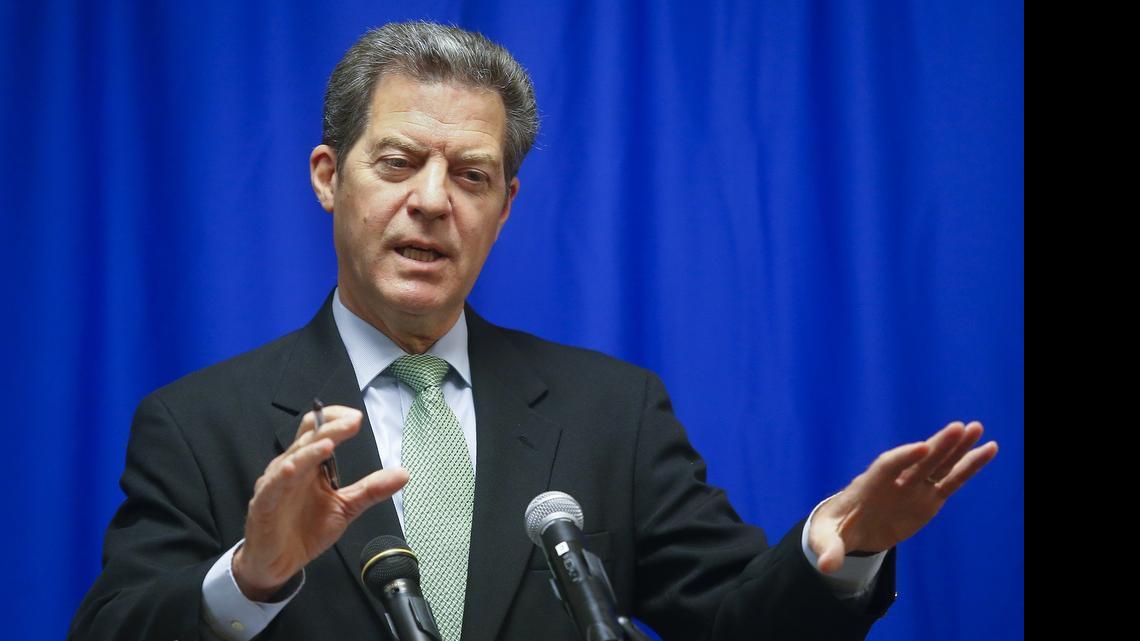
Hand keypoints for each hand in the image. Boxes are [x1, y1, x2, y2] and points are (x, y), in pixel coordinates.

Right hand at [232, 406, 409, 600]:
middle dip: (331, 428)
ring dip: (310, 450)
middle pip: (308, 439)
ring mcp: (275, 485)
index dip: (333, 419)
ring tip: (329, 442)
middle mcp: (291, 468)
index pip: (317, 430)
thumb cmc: (305, 531)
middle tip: (353, 422)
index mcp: (309, 465)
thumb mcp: (346, 507)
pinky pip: (272, 487)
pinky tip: (294, 470)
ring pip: (292, 459)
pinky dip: (283, 477)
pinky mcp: (263, 505)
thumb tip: (403, 473)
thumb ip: (371, 489)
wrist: (279, 564)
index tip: (356, 418)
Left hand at [809, 421, 997, 573]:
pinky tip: (988, 449)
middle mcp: (894, 482)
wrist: (848, 529)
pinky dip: (968, 467)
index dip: (902, 458)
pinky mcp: (928, 499)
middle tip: (960, 428)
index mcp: (868, 486)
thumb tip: (826, 566)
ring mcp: (913, 488)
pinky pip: (951, 481)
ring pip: (937, 465)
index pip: (886, 467)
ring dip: (957, 448)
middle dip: (937, 445)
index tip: (921, 448)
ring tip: (978, 429)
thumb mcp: (825, 540)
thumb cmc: (833, 531)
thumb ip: (828, 550)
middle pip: (918, 460)